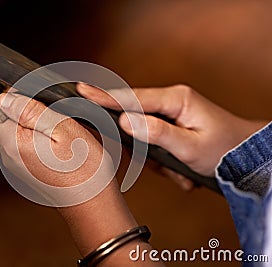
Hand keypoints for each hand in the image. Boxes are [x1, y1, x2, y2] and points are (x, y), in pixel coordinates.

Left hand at [0, 92, 163, 265]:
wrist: (93, 204)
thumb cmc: (84, 169)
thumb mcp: (62, 129)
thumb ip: (31, 111)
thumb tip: (4, 98)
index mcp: (13, 143)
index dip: (14, 97)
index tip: (36, 98)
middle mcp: (9, 156)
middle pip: (6, 120)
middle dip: (26, 111)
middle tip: (54, 115)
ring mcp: (17, 166)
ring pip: (18, 131)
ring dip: (35, 125)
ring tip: (60, 131)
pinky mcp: (27, 170)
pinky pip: (27, 145)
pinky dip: (41, 138)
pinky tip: (59, 144)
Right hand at [77, 84, 266, 188]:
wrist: (244, 156)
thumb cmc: (224, 149)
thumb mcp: (190, 146)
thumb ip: (156, 133)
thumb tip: (124, 121)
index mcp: (175, 99)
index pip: (132, 98)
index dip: (105, 97)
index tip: (81, 91)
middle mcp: (170, 102)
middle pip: (133, 117)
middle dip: (141, 147)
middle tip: (159, 161)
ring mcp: (169, 114)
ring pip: (142, 135)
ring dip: (158, 159)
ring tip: (181, 170)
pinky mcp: (169, 126)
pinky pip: (153, 143)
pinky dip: (164, 161)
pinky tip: (181, 169)